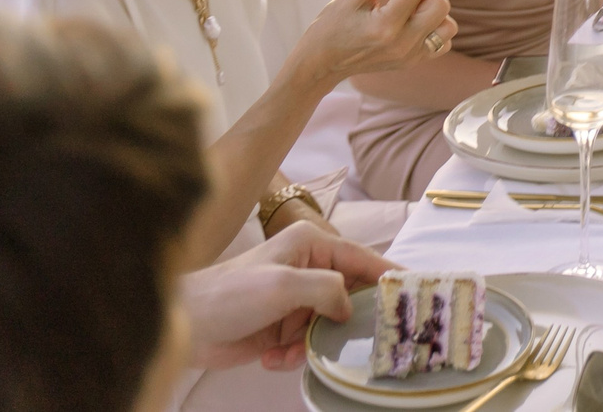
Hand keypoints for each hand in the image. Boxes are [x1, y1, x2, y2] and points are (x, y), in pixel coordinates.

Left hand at [180, 221, 393, 369]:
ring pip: (329, 326)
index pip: (362, 258)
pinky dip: (293, 355)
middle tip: (361, 344)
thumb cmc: (232, 294)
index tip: (418, 290)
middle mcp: (308, 269)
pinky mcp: (282, 327)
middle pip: (349, 296)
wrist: (185, 326)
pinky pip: (306, 344)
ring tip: (287, 352)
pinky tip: (270, 357)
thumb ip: (328, 289)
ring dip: (312, 345)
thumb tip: (349, 308)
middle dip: (348, 322)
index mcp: (311, 245)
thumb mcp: (285, 284)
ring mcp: (296, 300)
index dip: (390, 274)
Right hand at [290, 0, 457, 91]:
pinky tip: (415, 22)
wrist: (321, 64)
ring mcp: (409, 57)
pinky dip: (435, 28)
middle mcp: (402, 44)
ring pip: (447, 26)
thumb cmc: (331, 27)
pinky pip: (442, 44)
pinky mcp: (411, 62)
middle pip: (440, 6)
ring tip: (413, 6)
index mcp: (384, 27)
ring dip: (435, 10)